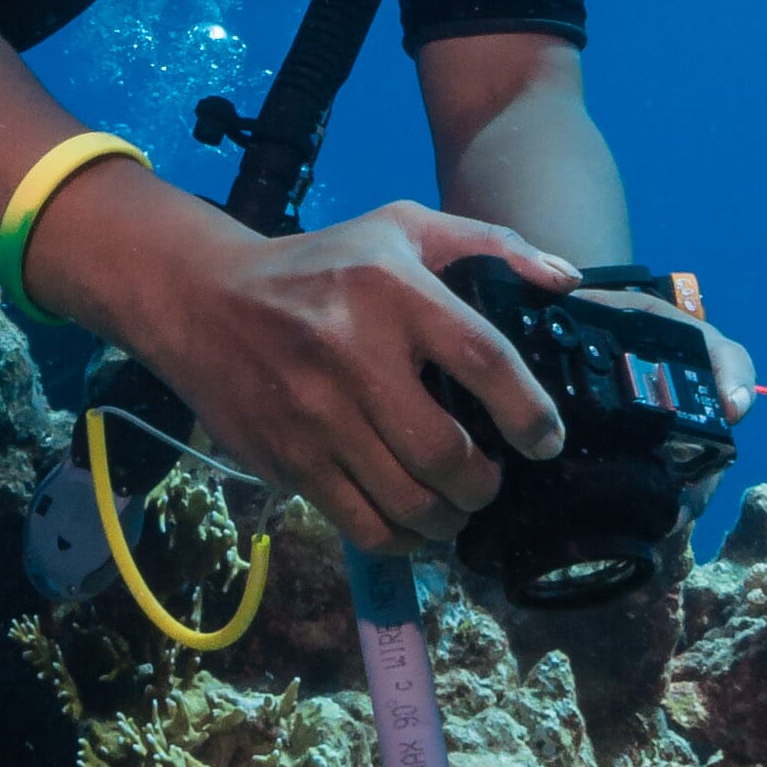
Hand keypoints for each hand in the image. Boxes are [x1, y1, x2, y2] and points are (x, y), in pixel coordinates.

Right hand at [133, 204, 581, 558]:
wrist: (201, 297)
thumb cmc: (318, 263)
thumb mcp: (401, 227)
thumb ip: (489, 244)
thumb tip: (566, 280)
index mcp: (392, 290)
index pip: (483, 358)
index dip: (529, 411)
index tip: (545, 440)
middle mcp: (351, 352)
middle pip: (445, 453)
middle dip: (485, 485)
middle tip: (491, 481)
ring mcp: (313, 413)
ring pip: (405, 502)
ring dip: (447, 521)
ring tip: (454, 508)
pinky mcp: (285, 456)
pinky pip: (359, 524)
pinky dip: (399, 539)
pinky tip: (410, 523)